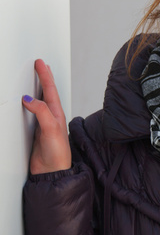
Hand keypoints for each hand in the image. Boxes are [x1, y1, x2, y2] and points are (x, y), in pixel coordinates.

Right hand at [22, 59, 71, 173]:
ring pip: (40, 101)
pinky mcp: (36, 131)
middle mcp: (51, 117)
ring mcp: (44, 123)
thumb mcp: (50, 129)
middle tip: (40, 64)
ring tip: (37, 77)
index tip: (40, 63)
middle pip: (47, 92)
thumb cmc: (57, 152)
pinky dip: (30, 103)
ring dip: (38, 88)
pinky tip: (27, 102)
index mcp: (57, 113)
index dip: (45, 76)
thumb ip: (41, 112)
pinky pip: (32, 112)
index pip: (50, 90)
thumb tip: (28, 98)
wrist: (52, 171)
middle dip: (44, 78)